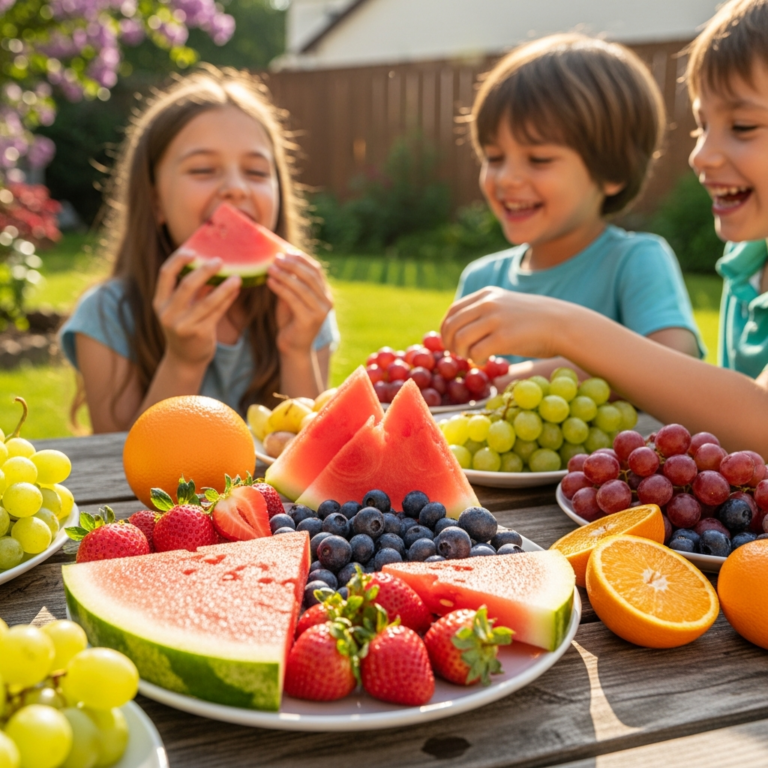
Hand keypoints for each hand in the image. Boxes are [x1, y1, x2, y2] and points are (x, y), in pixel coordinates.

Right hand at [153, 251, 240, 368]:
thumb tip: (210, 264)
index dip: (178, 260)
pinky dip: (228, 300)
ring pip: (207, 301)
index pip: (165, 274)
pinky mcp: (199, 334)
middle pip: (186, 285)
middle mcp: (168, 314)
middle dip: (204, 271)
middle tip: (220, 260)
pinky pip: (217, 313)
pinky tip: (236, 290)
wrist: (184, 359)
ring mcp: (183, 326)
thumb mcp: (179, 308)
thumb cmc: (184, 326)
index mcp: (159, 302)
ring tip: (237, 277)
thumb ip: (191, 290)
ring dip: (224, 287)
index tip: (193, 251)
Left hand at [267, 253, 332, 355]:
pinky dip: (280, 288)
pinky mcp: (309, 320)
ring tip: (269, 268)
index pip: (316, 270)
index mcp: (325, 294)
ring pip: (301, 287)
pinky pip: (293, 299)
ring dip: (284, 275)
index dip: (301, 259)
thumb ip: (290, 283)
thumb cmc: (290, 322)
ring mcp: (320, 312)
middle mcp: (327, 302)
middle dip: (292, 265)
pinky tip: (269, 282)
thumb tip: (279, 261)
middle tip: (275, 258)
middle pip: (310, 276)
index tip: (285, 251)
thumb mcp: (291, 298)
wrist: (293, 349)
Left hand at [441, 287, 564, 363]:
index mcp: (487, 294)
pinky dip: (476, 360)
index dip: (446, 330)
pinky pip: (476, 352)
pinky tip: (485, 360)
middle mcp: (488, 303)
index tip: (451, 343)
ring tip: (473, 357)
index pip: (453, 311)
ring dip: (462, 353)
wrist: (564, 324)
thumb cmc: (534, 321)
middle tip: (459, 355)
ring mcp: (496, 319)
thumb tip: (457, 331)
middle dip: (450, 344)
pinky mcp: (504, 337)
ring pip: (460, 339)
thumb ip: (484, 312)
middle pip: (452, 326)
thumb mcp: (506, 305)